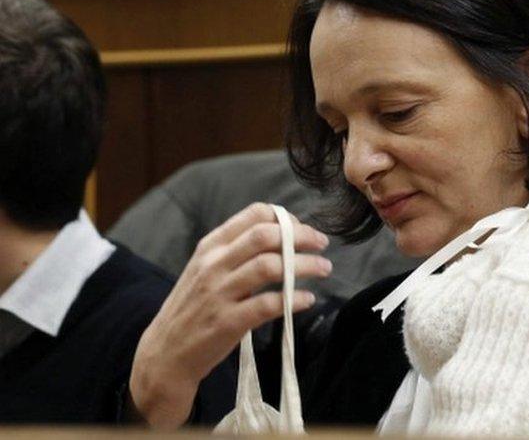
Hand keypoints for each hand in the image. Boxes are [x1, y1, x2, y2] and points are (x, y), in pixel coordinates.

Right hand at [129, 203, 331, 428]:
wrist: (165, 353)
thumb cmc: (194, 307)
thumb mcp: (206, 269)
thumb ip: (237, 250)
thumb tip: (284, 234)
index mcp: (211, 246)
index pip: (254, 215)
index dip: (286, 218)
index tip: (303, 229)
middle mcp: (213, 265)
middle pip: (265, 236)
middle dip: (301, 236)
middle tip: (322, 245)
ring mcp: (219, 294)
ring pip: (271, 267)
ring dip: (305, 265)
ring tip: (324, 269)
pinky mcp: (227, 323)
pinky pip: (269, 304)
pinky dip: (295, 299)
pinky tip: (308, 300)